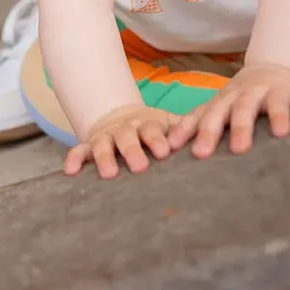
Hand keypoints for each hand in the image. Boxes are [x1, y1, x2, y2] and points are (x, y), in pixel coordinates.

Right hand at [65, 103, 179, 179]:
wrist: (117, 116)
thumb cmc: (150, 128)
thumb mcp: (167, 123)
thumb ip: (187, 127)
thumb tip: (220, 131)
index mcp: (146, 124)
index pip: (153, 129)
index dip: (157, 138)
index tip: (165, 151)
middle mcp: (124, 129)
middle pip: (128, 137)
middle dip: (133, 150)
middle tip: (140, 167)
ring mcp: (105, 137)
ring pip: (103, 145)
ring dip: (105, 157)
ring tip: (109, 173)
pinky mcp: (89, 145)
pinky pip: (79, 151)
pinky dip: (73, 159)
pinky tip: (69, 171)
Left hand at [168, 64, 289, 158]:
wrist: (277, 69)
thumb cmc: (247, 100)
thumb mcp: (229, 111)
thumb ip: (217, 130)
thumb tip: (194, 169)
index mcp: (218, 103)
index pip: (197, 115)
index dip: (183, 129)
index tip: (170, 147)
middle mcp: (232, 95)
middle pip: (216, 111)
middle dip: (207, 131)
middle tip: (201, 154)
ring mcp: (255, 91)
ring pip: (244, 107)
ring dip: (240, 127)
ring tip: (239, 149)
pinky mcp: (279, 91)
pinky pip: (278, 103)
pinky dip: (278, 116)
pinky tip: (281, 133)